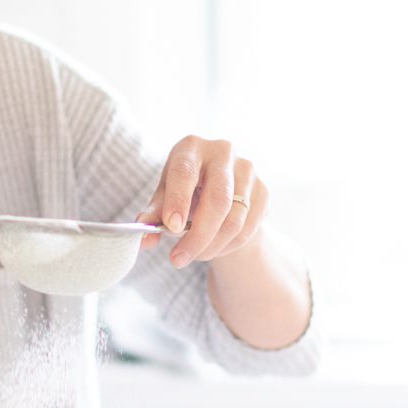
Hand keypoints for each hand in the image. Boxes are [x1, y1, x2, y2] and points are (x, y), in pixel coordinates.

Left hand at [138, 136, 268, 268]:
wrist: (219, 186)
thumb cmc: (184, 188)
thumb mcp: (164, 196)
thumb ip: (153, 216)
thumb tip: (144, 241)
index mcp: (191, 147)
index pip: (185, 172)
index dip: (178, 200)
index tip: (171, 228)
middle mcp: (223, 152)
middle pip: (218, 199)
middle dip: (198, 236)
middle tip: (179, 259)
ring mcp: (247, 170)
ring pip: (234, 219)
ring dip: (212, 246)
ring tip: (194, 255)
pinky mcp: (263, 190)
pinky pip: (248, 228)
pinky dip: (228, 246)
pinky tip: (213, 248)